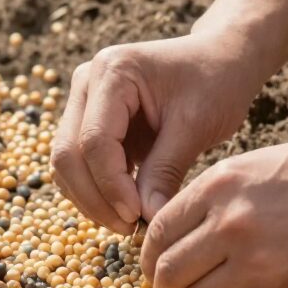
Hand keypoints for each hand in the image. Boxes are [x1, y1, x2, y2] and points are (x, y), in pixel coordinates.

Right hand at [50, 34, 263, 233]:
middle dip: (95, 198)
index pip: (94, 140)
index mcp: (114, 71)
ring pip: (67, 162)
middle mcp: (88, 81)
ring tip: (130, 222)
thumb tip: (146, 219)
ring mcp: (84, 98)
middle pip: (68, 152)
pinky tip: (127, 207)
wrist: (221, 59)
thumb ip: (166, 171)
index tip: (138, 218)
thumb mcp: (196, 126)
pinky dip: (96, 190)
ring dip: (91, 198)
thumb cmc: (215, 82)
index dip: (111, 185)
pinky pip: (79, 162)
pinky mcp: (90, 118)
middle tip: (130, 228)